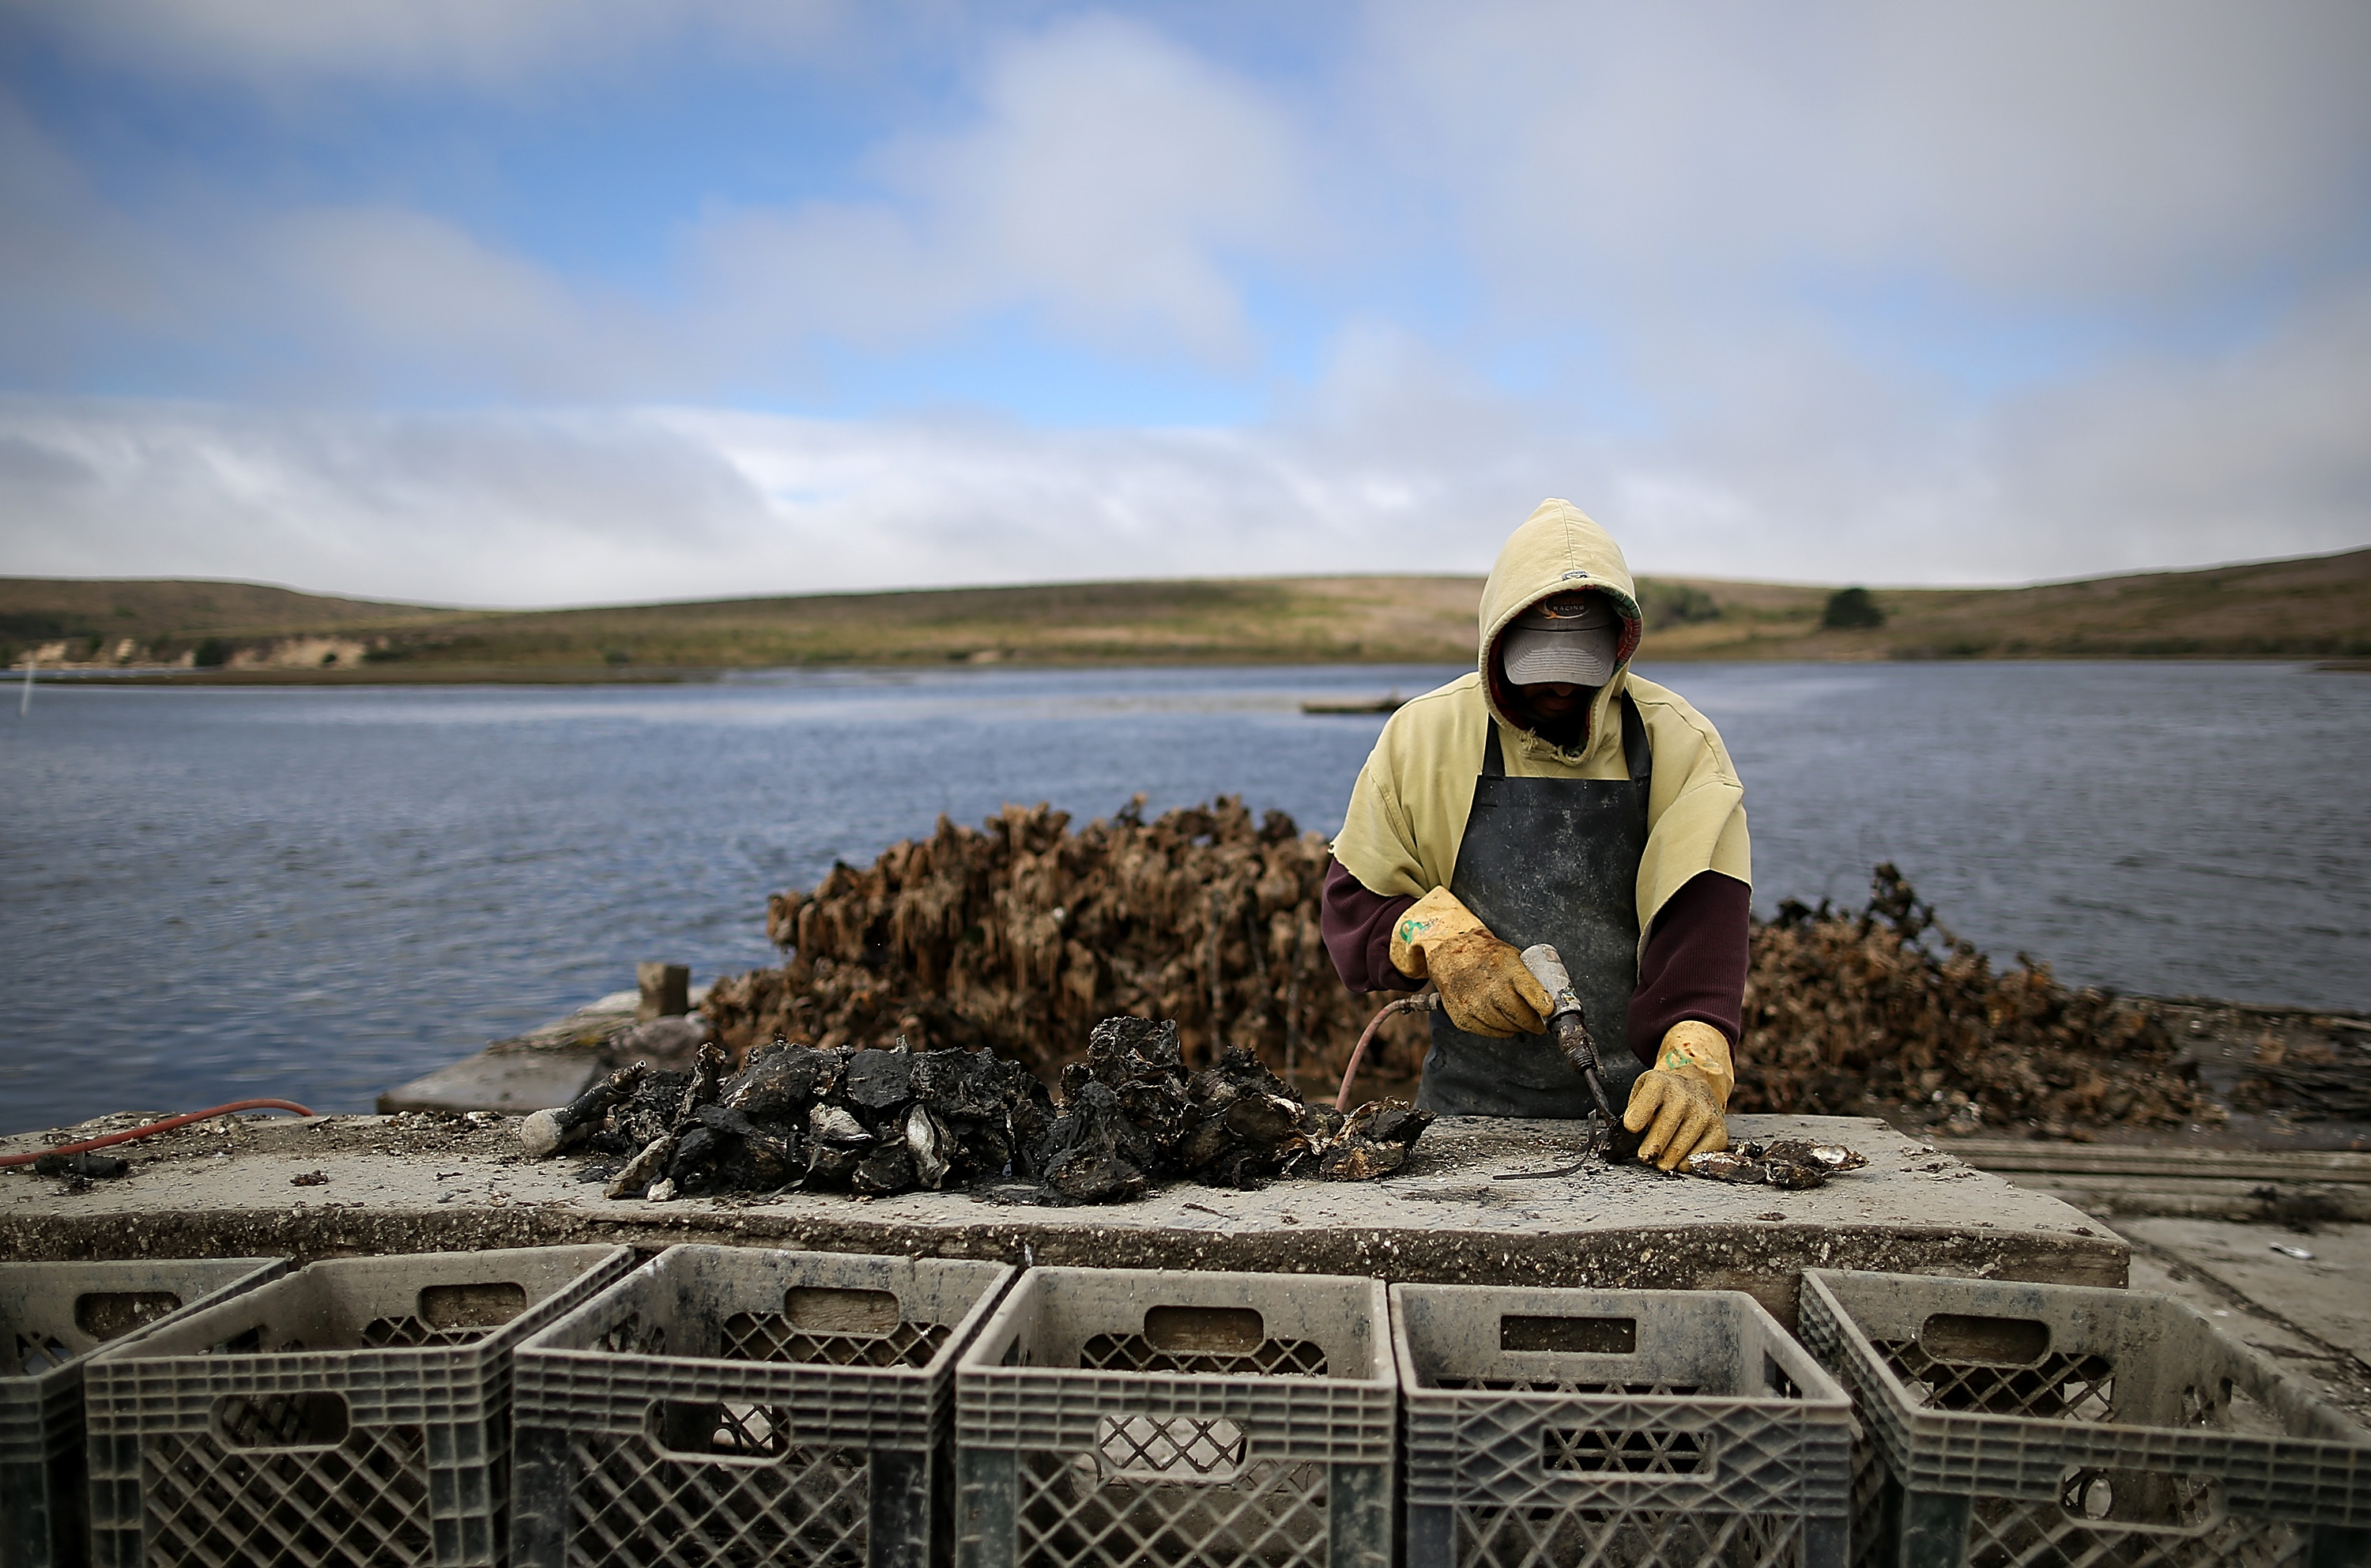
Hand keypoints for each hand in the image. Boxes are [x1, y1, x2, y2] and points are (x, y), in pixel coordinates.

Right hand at [1426, 929, 1551, 1036]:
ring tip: (1515, 1016)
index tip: (1548, 1011)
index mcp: (1506, 968)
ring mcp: (1474, 1005)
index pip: (1527, 988)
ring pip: (1507, 1029)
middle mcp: (1489, 988)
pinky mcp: (1464, 1019)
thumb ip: (1529, 979)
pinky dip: (1500, 1029)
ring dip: (1516, 1026)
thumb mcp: (1512, 958)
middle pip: (1520, 1017)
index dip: (1540, 1001)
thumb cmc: (1487, 958)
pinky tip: (1499, 1017)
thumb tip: (1551, 1004)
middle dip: (1533, 1023)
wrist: (1451, 956)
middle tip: (1538, 1022)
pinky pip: (1492, 1033)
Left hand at [1623, 1022, 1734, 1169]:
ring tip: (1660, 1162)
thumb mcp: (1643, 1090)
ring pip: (1682, 1145)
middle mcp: (1686, 1096)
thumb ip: (1633, 1110)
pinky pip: (1700, 1155)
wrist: (1696, 1087)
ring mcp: (1705, 1113)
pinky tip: (1679, 1159)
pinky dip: (1686, 1163)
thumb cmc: (1663, 1096)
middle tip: (1645, 1157)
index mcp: (1661, 1083)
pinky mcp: (1719, 1131)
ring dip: (1668, 1159)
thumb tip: (1625, 1139)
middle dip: (1653, 1146)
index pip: (1650, 1098)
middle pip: (1667, 1125)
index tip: (1631, 1127)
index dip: (1640, 1113)